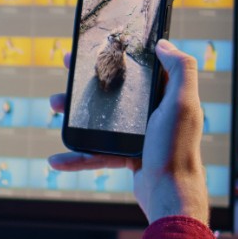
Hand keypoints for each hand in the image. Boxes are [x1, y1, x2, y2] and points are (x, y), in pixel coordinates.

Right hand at [48, 40, 208, 223]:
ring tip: (54, 108)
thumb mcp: (183, 103)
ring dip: (74, 115)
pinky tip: (57, 160)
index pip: (137, 70)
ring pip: (100, 120)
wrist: (170, 195)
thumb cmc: (177, 148)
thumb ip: (180, 69)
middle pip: (113, 92)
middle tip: (65, 75)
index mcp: (165, 96)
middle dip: (86, 85)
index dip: (114, 58)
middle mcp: (152, 113)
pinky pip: (97, 152)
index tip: (91, 50)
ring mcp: (139, 135)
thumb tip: (163, 44)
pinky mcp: (128, 155)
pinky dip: (77, 157)